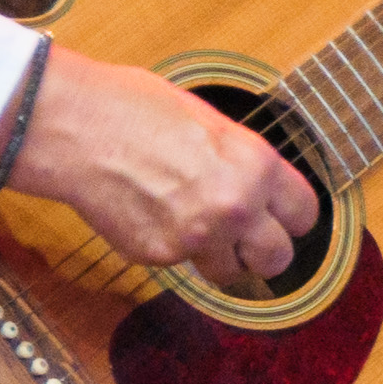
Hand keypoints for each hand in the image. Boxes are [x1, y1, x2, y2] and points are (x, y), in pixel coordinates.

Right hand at [0, 44, 317, 288]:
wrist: (77, 129)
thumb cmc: (136, 109)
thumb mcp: (210, 121)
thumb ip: (241, 160)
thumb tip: (256, 183)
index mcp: (256, 166)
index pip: (305, 214)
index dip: (293, 217)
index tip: (284, 219)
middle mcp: (235, 208)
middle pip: (277, 258)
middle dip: (265, 251)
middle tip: (248, 240)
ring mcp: (196, 238)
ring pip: (230, 274)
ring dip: (220, 259)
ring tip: (198, 228)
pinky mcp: (159, 256)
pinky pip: (180, 265)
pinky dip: (173, 249)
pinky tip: (153, 215)